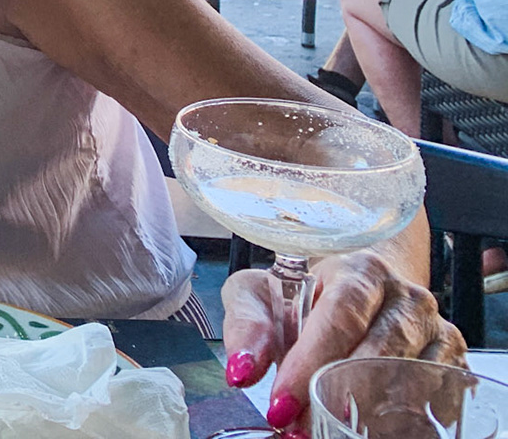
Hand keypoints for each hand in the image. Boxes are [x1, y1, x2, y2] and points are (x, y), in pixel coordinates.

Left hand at [222, 250, 461, 428]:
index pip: (341, 316)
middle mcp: (407, 299)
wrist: (359, 291)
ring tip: (329, 431)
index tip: (281, 403)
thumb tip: (242, 370)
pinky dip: (404, 422)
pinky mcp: (452, 365)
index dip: (311, 363)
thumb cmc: (303, 294)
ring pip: (410, 381)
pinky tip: (370, 429)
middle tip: (300, 430)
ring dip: (366, 416)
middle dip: (335, 397)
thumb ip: (247, 326)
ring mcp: (437, 332)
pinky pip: (436, 401)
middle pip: (378, 353)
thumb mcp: (260, 295)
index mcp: (361, 271)